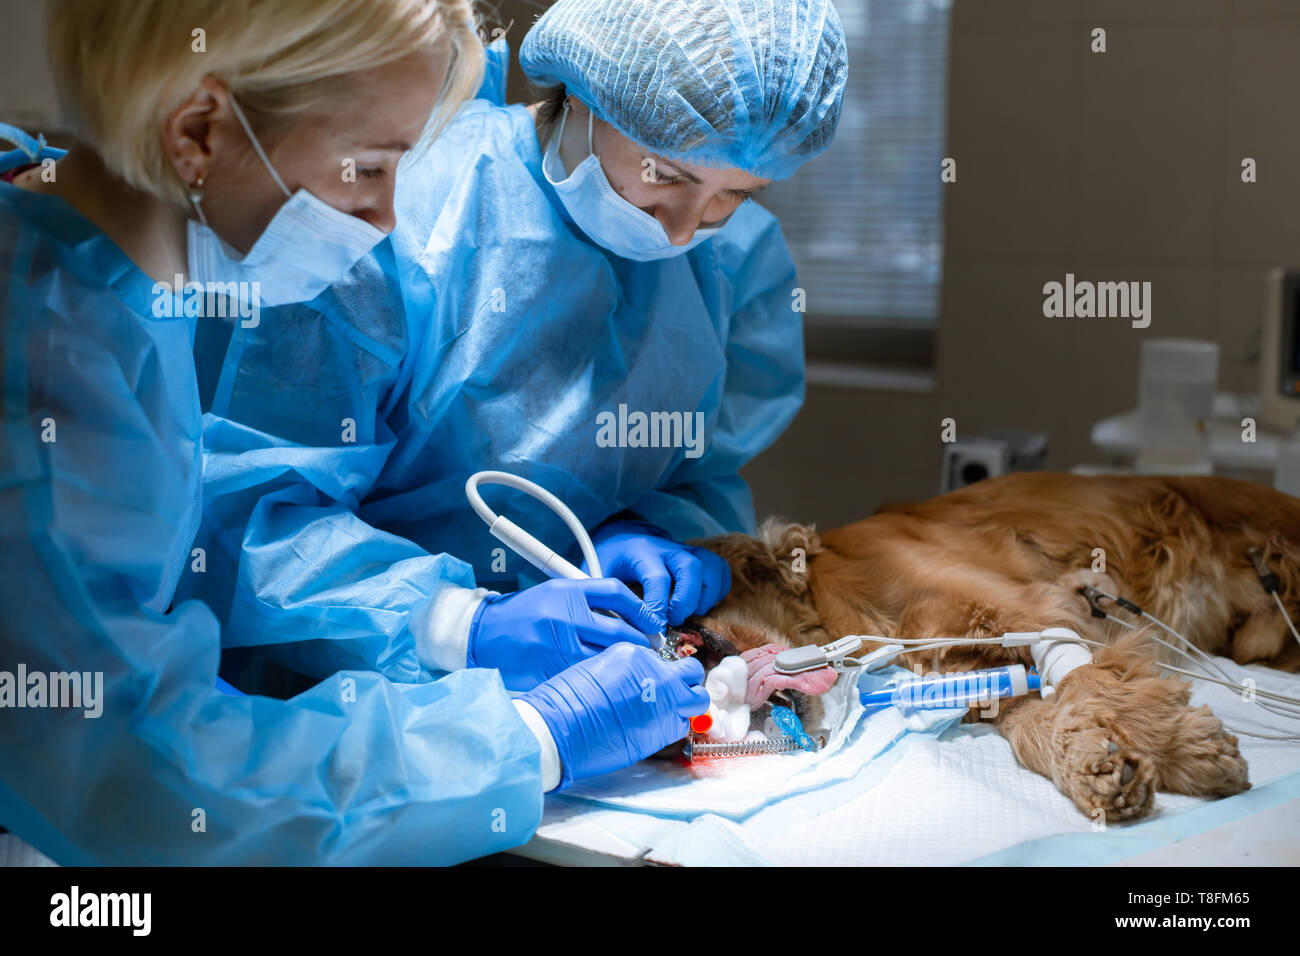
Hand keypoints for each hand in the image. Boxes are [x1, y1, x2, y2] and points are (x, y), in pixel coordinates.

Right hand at [468, 577, 661, 690]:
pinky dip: (600, 678)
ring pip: (607, 658)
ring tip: (635, 665)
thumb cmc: (523, 612)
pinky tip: (607, 680)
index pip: (616, 592)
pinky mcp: (550, 671)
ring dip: (625, 664)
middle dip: (641, 642)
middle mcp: (564, 616)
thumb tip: (629, 617)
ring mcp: (557, 646)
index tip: (653, 621)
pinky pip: (586, 676)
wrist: (482, 634)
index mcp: (567, 591)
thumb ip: (588, 600)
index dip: (641, 609)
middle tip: (651, 648)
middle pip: (619, 630)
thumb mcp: (554, 592)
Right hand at [521, 643, 708, 787]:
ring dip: (688, 705)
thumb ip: (623, 671)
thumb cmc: (565, 701)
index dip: (660, 671)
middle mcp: (655, 674)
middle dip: (687, 680)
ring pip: (697, 700)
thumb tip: (636, 682)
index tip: (654, 681)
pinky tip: (658, 728)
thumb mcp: (595, 668)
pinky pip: (682, 725)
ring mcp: (664, 701)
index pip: (662, 658)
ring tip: (672, 712)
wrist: (559, 728)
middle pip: (692, 672)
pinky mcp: (664, 728)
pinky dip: (676, 725)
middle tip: (677, 690)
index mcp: (634, 654)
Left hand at [587, 520, 730, 625]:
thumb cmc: (610, 559)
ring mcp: (686, 550)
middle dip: (686, 600)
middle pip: (691, 567)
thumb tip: (612, 630)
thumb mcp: (598, 575)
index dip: (658, 606)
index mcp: (640, 551)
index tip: (653, 627)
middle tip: (674, 620)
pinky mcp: (699, 556)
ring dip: (706, 596)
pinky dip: (717, 590)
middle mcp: (667, 548)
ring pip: (711, 566)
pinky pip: (720, 570)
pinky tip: (700, 605)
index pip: (657, 578)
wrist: (623, 535)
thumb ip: (604, 598)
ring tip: (689, 614)